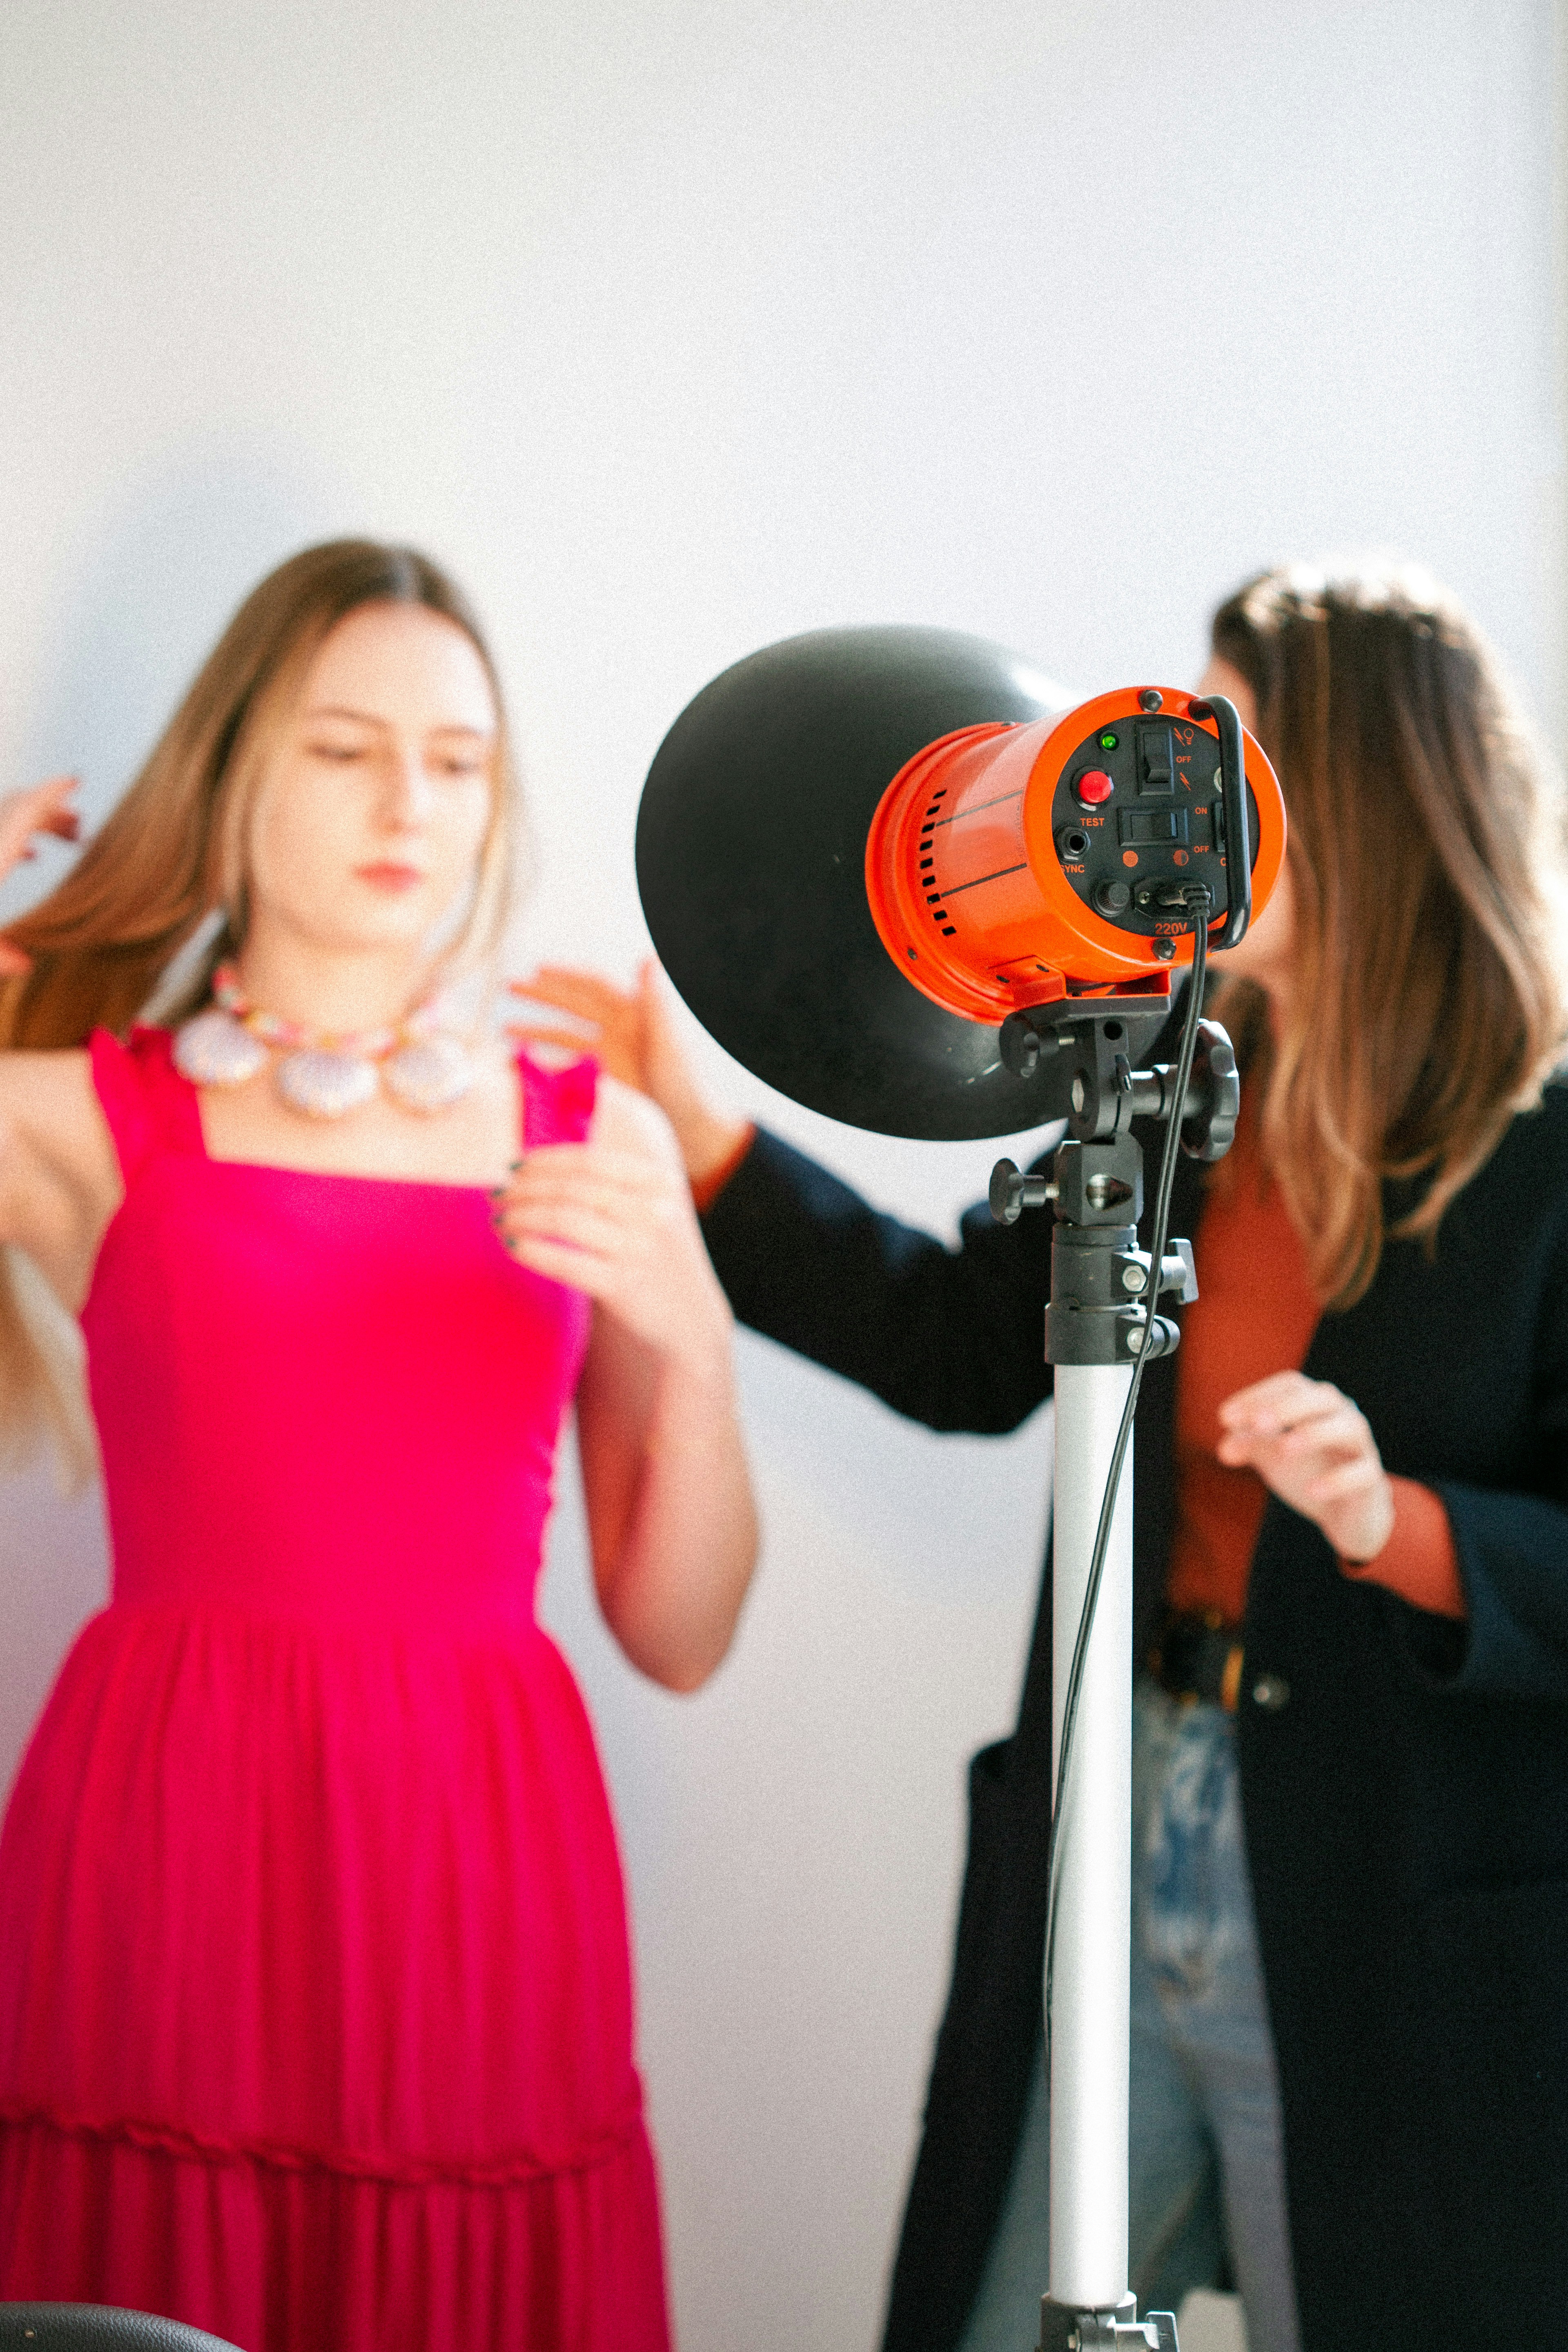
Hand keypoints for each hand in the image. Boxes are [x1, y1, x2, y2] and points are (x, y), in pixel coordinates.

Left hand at [0, 776, 79, 974]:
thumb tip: (24, 963)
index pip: (24, 813)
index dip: (50, 795)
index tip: (73, 781)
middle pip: (16, 810)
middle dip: (49, 814)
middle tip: (78, 829)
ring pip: (4, 821)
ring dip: (32, 826)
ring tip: (60, 841)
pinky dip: (11, 839)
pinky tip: (25, 859)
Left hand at [490, 1076, 732, 1371]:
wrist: (693, 1321)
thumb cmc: (660, 1261)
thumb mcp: (656, 1212)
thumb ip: (618, 1186)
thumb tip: (545, 1165)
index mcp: (659, 1184)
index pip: (590, 1160)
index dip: (545, 1160)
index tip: (515, 1165)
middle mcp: (653, 1211)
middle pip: (571, 1187)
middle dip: (525, 1188)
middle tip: (497, 1194)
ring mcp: (639, 1249)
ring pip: (562, 1219)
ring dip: (521, 1215)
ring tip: (500, 1219)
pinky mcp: (624, 1286)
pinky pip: (565, 1262)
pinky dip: (531, 1250)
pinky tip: (512, 1244)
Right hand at [507, 960, 748, 1184]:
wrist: (691, 1132)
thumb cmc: (687, 1086)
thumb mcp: (670, 1044)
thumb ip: (656, 1003)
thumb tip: (648, 957)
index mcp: (634, 1014)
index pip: (595, 984)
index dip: (568, 975)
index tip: (539, 969)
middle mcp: (618, 1030)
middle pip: (573, 1004)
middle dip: (542, 995)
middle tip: (509, 986)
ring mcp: (607, 1055)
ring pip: (565, 1034)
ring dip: (537, 1029)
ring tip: (505, 1029)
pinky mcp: (600, 1080)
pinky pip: (567, 1066)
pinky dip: (545, 1063)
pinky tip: (522, 1065)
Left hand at [1216, 1369, 1395, 1561]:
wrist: (1347, 1514)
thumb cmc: (1308, 1470)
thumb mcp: (1272, 1455)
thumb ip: (1248, 1445)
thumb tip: (1223, 1450)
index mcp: (1316, 1403)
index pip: (1290, 1385)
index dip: (1258, 1395)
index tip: (1226, 1418)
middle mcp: (1343, 1416)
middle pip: (1321, 1398)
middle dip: (1287, 1407)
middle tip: (1257, 1423)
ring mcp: (1362, 1446)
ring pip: (1349, 1428)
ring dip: (1315, 1434)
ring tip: (1284, 1448)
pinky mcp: (1373, 1479)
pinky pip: (1363, 1473)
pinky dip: (1338, 1480)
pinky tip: (1312, 1490)